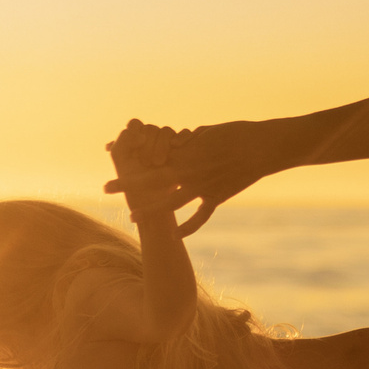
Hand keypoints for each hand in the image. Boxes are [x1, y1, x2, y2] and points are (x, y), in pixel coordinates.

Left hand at [104, 120, 278, 234]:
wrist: (262, 147)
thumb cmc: (236, 133)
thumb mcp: (208, 133)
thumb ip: (190, 142)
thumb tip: (180, 142)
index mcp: (186, 151)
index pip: (152, 153)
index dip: (131, 153)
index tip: (112, 151)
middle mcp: (190, 170)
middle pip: (153, 178)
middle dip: (129, 183)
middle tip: (106, 188)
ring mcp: (203, 186)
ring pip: (171, 202)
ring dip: (151, 209)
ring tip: (132, 216)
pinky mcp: (217, 197)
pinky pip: (200, 216)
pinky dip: (188, 227)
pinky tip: (175, 235)